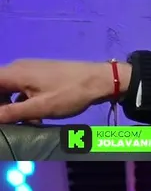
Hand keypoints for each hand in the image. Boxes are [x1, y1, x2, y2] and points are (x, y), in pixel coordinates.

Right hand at [0, 59, 126, 123]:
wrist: (101, 80)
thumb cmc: (70, 93)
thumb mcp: (39, 107)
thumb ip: (10, 112)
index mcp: (14, 73)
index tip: (1, 116)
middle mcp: (19, 68)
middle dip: (2, 106)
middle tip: (10, 121)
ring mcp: (31, 70)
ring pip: (10, 90)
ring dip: (12, 107)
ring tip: (25, 122)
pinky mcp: (41, 76)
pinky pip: (23, 89)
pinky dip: (24, 103)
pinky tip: (35, 118)